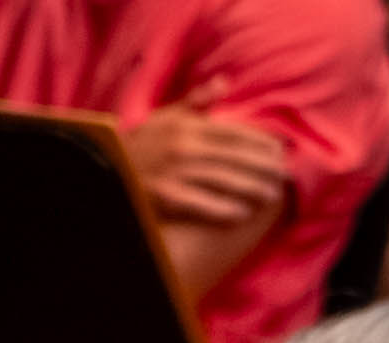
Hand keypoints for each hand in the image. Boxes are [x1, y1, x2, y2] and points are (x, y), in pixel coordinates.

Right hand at [127, 97, 289, 230]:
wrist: (104, 168)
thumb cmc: (141, 143)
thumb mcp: (165, 116)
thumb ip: (196, 101)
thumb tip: (224, 82)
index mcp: (187, 126)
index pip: (233, 132)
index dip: (260, 142)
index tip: (280, 150)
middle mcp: (184, 148)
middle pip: (234, 157)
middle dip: (262, 167)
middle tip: (284, 175)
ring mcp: (175, 174)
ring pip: (223, 181)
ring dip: (250, 188)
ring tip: (271, 195)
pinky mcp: (165, 198)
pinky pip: (200, 205)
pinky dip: (222, 210)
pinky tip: (241, 214)